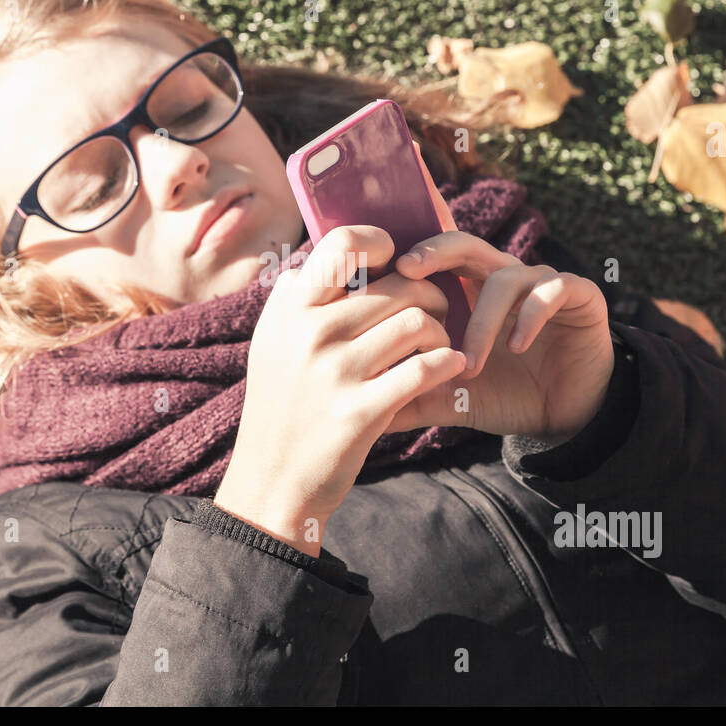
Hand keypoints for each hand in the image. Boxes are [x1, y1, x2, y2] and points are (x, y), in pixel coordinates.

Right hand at [216, 224, 466, 554]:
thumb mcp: (274, 344)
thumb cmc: (282, 407)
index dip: (382, 244)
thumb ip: (300, 299)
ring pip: (418, 321)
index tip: (398, 264)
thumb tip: (339, 252)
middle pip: (398, 286)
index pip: (343, 244)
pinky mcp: (361, 411)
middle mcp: (310, 332)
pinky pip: (425, 369)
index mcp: (290, 308)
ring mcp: (335, 372)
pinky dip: (448, 364)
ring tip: (442, 346)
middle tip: (438, 313)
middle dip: (431, 296)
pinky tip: (452, 369)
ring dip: (442, 332)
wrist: (272, 481)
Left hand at [383, 229, 613, 442]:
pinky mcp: (579, 296)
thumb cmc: (506, 396)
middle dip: (435, 251)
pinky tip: (515, 346)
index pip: (436, 258)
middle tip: (408, 270)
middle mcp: (505, 277)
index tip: (376, 277)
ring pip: (506, 278)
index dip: (408, 259)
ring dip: (483, 321)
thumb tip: (361, 411)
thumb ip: (412, 397)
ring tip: (470, 363)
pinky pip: (553, 290)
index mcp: (470, 291)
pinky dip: (531, 315)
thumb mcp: (452, 398)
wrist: (568, 414)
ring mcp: (543, 283)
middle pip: (466, 244)